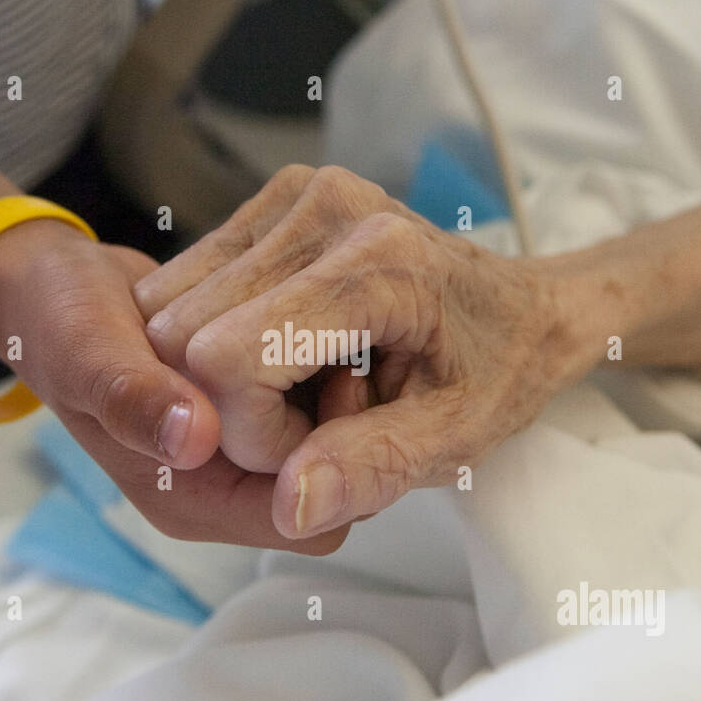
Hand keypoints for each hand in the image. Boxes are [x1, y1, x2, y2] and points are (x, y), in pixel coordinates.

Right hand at [0, 220, 349, 553]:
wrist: (55, 288)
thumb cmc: (59, 322)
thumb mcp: (85, 353)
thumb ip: (134, 398)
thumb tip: (193, 438)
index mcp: (191, 500)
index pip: (306, 524)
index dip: (332, 461)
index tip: (335, 377)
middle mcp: (224, 485)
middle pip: (331, 485)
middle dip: (349, 425)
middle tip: (345, 345)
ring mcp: (240, 448)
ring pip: (334, 444)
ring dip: (343, 389)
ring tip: (337, 323)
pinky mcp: (254, 407)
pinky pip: (319, 405)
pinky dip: (328, 365)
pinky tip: (320, 311)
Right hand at [133, 166, 600, 539]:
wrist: (524, 306)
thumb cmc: (499, 370)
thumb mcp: (456, 438)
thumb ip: (370, 470)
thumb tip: (289, 506)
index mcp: (381, 262)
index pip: (229, 361)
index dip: (255, 432)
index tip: (323, 443)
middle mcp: (328, 207)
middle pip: (190, 339)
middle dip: (240, 407)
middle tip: (327, 412)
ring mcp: (297, 194)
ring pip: (176, 317)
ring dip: (231, 374)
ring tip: (320, 378)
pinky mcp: (276, 198)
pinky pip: (190, 292)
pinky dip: (227, 339)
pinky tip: (298, 347)